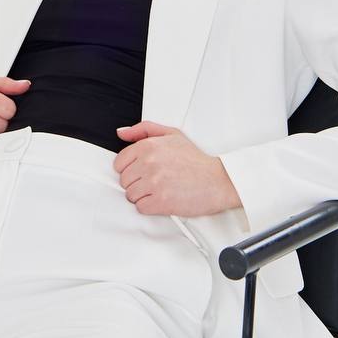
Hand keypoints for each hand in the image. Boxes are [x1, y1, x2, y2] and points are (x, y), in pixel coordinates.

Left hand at [113, 121, 242, 216]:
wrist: (218, 180)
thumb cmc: (196, 160)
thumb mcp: (172, 134)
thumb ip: (144, 130)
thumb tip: (122, 133)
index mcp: (149, 146)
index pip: (119, 163)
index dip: (130, 169)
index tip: (142, 171)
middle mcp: (149, 163)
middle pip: (124, 180)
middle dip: (137, 182)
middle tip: (155, 180)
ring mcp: (154, 183)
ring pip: (130, 195)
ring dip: (143, 195)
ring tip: (160, 189)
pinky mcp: (161, 201)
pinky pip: (141, 207)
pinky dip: (150, 206)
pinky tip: (163, 198)